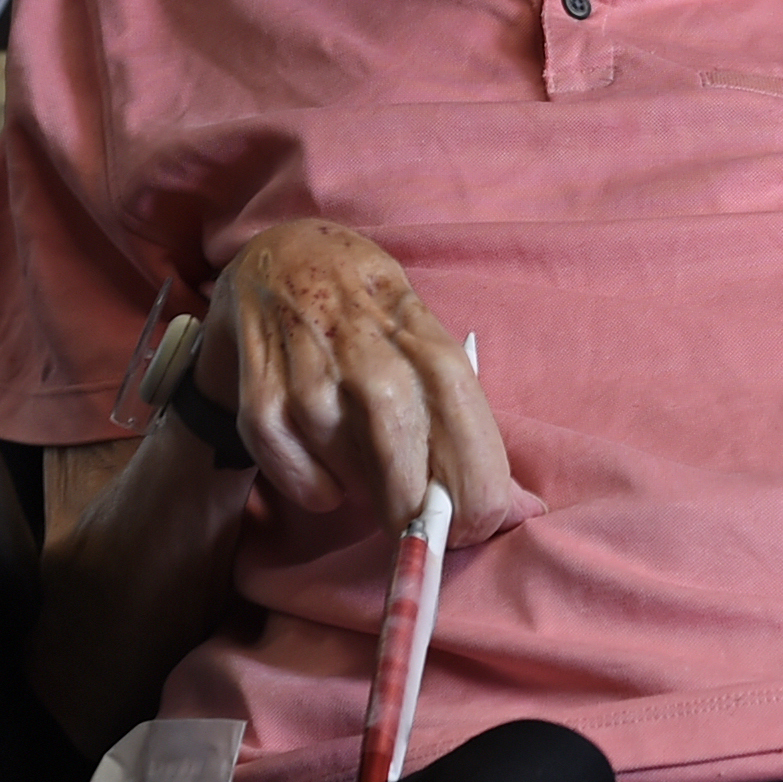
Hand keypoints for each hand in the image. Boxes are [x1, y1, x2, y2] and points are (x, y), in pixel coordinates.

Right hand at [200, 220, 523, 535]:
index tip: (479, 519)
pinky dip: (310, 485)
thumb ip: (462, 416)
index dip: (474, 475)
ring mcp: (307, 364)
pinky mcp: (261, 384)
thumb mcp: (420, 334)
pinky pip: (289, 460)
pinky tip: (328, 486)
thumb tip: (521, 506)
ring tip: (375, 487)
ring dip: (366, 490)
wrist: (279, 253)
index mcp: (418, 328)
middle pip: (399, 442)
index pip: (459, 404)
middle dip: (417, 505)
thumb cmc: (367, 309)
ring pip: (343, 457)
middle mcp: (362, 343)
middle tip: (423, 528)